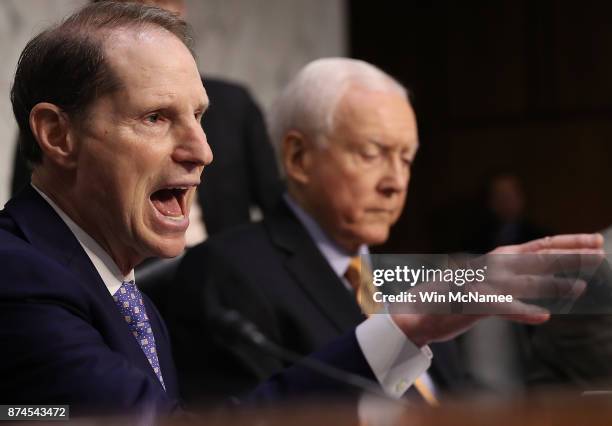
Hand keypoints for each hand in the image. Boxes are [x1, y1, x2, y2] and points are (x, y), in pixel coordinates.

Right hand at [390, 233, 603, 346]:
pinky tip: (541, 317)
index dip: (567, 243)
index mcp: (497, 260)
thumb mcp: (486, 285)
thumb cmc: (454, 297)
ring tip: (581, 288)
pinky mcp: (471, 304)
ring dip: (554, 285)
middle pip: (536, 258)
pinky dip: (521, 312)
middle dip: (570, 255)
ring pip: (524, 283)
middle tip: (599, 252)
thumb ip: (511, 282)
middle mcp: (492, 267)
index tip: (593, 240)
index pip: (538, 247)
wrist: (418, 310)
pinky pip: (501, 308)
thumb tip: (542, 286)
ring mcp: (482, 284)